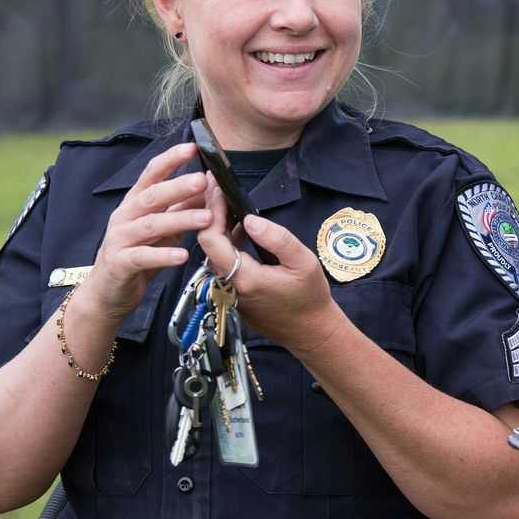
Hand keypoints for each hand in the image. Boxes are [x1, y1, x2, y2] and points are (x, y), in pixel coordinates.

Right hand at [77, 143, 210, 321]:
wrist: (106, 293)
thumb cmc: (136, 255)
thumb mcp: (161, 229)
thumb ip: (179, 209)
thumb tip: (207, 188)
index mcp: (135, 203)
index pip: (151, 174)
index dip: (170, 159)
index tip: (192, 147)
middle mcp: (124, 216)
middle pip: (151, 196)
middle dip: (177, 186)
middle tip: (203, 180)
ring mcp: (119, 239)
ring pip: (150, 225)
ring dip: (180, 220)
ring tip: (206, 218)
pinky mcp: (120, 263)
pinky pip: (143, 257)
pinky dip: (163, 255)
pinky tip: (183, 255)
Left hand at [196, 174, 341, 350]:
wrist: (310, 331)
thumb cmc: (310, 297)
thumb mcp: (302, 262)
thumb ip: (276, 238)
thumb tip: (249, 218)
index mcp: (243, 277)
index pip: (212, 240)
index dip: (211, 211)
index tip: (216, 188)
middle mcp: (228, 285)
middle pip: (208, 244)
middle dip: (210, 213)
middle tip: (217, 187)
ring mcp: (228, 291)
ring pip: (214, 254)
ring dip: (218, 227)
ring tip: (226, 201)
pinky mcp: (232, 294)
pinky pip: (223, 263)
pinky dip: (226, 242)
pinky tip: (238, 227)